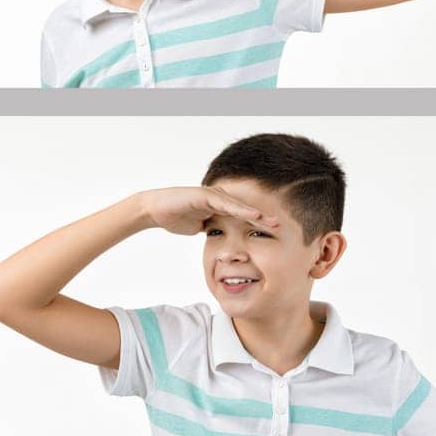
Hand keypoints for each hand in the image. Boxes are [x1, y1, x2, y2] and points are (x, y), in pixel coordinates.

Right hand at [138, 186, 278, 236]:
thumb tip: (221, 240)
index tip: (274, 237)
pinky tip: (254, 215)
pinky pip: (226, 203)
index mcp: (219, 208)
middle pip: (246, 211)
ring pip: (240, 207)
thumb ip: (212, 229)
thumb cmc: (174, 217)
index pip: (243, 218)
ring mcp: (213, 196)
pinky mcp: (205, 195)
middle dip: (264, 220)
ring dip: (257, 215)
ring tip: (273, 223)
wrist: (153, 210)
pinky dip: (241, 210)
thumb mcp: (198, 227)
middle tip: (282, 229)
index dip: (259, 226)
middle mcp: (219, 200)